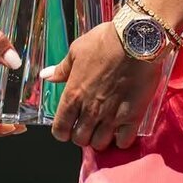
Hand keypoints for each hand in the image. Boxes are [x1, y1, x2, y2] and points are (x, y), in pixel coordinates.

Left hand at [44, 22, 165, 149]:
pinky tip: (122, 128)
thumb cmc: (105, 41)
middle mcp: (90, 110)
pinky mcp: (132, 116)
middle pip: (80, 139)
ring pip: (100, 143)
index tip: (68, 125)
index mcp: (73, 95)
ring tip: (106, 126)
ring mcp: (111, 116)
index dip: (62, 131)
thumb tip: (45, 76)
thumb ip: (62, 68)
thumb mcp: (77, 50)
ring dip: (101, 137)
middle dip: (82, 134)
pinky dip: (122, 139)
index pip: (60, 129)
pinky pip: (124, 141)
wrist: (137, 38)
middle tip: (89, 123)